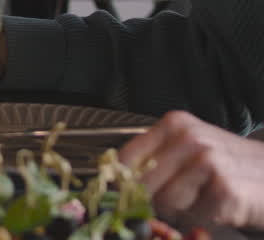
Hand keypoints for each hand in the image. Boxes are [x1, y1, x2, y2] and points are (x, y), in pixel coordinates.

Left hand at [119, 110, 263, 229]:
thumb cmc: (230, 165)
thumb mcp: (190, 150)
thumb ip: (155, 160)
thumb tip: (116, 181)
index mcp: (174, 125)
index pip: (125, 158)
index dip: (121, 184)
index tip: (124, 197)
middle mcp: (190, 138)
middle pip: (142, 183)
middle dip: (152, 202)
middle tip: (172, 204)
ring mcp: (209, 162)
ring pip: (165, 202)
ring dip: (180, 213)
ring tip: (199, 203)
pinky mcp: (226, 190)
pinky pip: (193, 217)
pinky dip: (202, 220)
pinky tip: (217, 208)